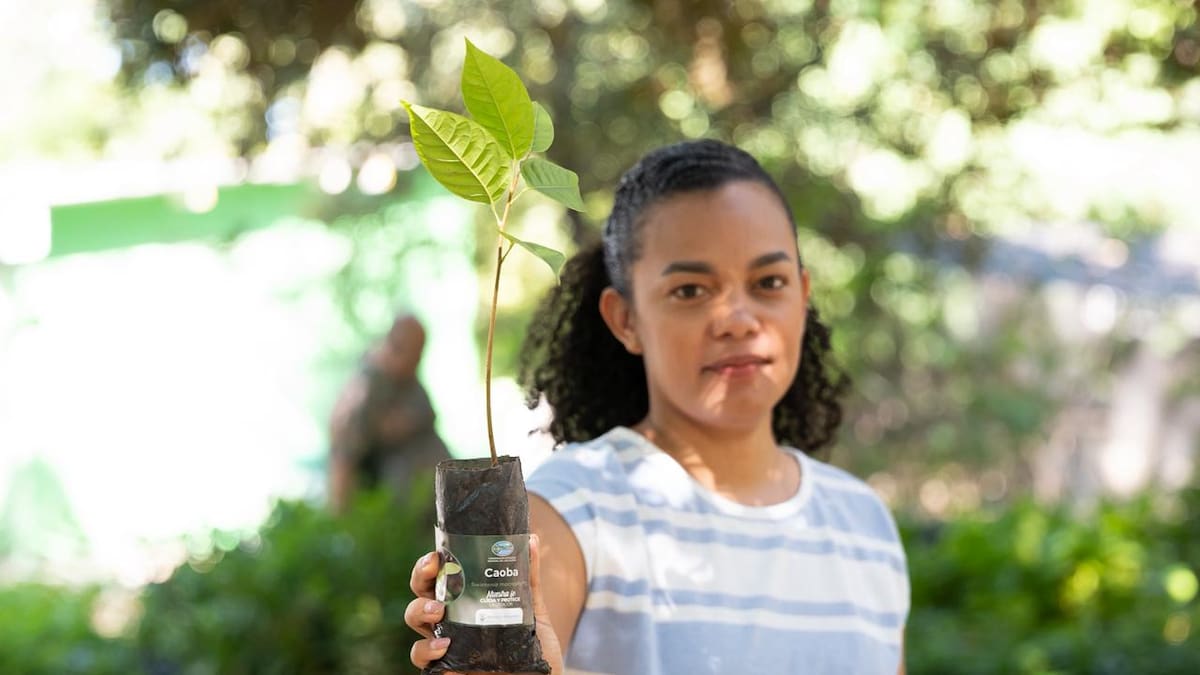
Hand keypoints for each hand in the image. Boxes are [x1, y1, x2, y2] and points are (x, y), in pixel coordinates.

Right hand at [405, 534, 564, 673]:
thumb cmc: (533, 648)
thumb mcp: (535, 611)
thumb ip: (530, 578)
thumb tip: (530, 538)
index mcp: (466, 603)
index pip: (438, 578)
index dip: (429, 564)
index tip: (436, 556)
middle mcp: (452, 623)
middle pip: (420, 596)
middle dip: (420, 580)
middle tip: (435, 575)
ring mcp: (449, 647)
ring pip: (416, 626)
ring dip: (419, 613)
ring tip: (438, 614)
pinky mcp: (449, 670)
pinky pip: (424, 662)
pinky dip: (428, 653)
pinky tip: (444, 649)